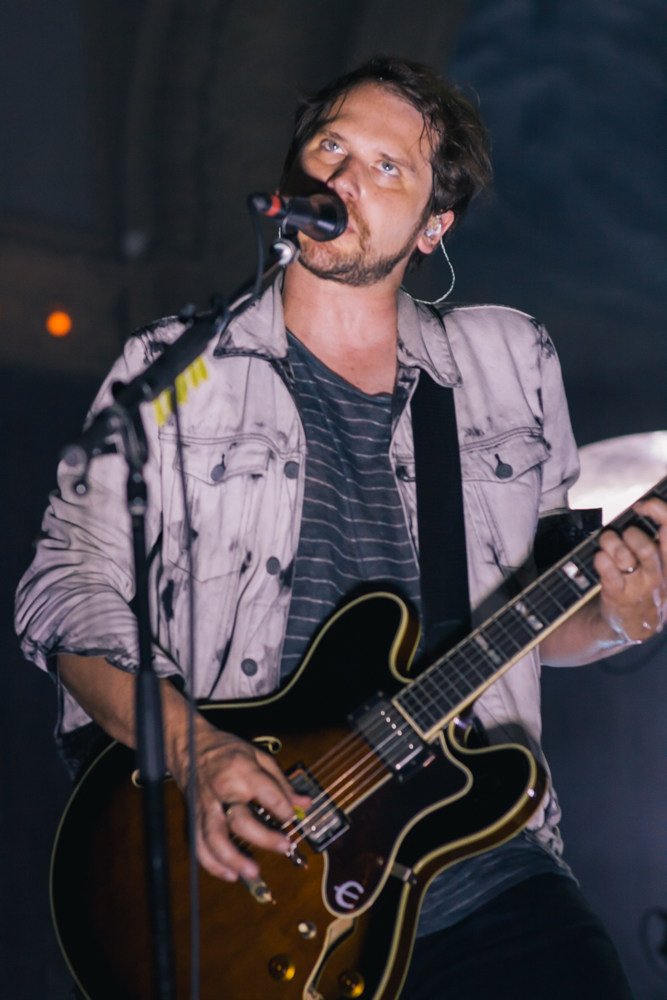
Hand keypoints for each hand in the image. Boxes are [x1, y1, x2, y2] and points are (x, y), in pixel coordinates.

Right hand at [170, 720, 310, 881]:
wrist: (191, 748)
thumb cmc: (227, 751)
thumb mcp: (259, 757)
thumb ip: (282, 782)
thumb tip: (305, 803)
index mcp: (242, 770)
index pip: (267, 793)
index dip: (284, 808)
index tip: (293, 817)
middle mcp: (223, 790)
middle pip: (240, 820)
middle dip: (264, 837)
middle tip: (284, 846)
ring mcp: (206, 806)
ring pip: (215, 838)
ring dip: (234, 859)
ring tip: (253, 871)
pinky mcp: (195, 818)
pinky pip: (200, 845)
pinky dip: (213, 864)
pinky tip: (230, 874)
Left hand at [594, 497, 666, 641]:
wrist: (635, 626)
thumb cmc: (646, 588)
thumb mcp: (663, 570)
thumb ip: (658, 544)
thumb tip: (645, 509)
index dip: (659, 513)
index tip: (643, 505)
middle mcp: (658, 576)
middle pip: (646, 549)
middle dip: (631, 535)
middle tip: (624, 533)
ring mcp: (638, 587)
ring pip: (624, 558)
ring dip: (611, 543)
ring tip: (607, 541)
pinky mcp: (617, 594)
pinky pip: (607, 571)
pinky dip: (601, 558)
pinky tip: (600, 557)